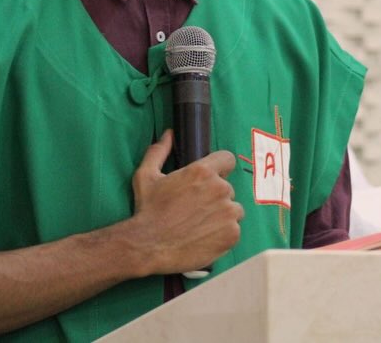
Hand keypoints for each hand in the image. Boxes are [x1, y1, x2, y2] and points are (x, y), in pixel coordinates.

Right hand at [127, 130, 242, 275]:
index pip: (227, 159)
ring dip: (221, 215)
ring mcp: (228, 212)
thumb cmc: (147, 210)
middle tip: (195, 209)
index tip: (211, 178)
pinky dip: (223, 234)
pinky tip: (204, 237)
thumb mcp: (146, 175)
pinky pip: (234, 229)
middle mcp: (219, 189)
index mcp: (202, 171)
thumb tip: (169, 134)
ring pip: (233, 210)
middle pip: (227, 188)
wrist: (148, 246)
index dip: (219, 168)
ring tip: (200, 225)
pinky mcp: (232, 234)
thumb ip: (159, 151)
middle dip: (214, 196)